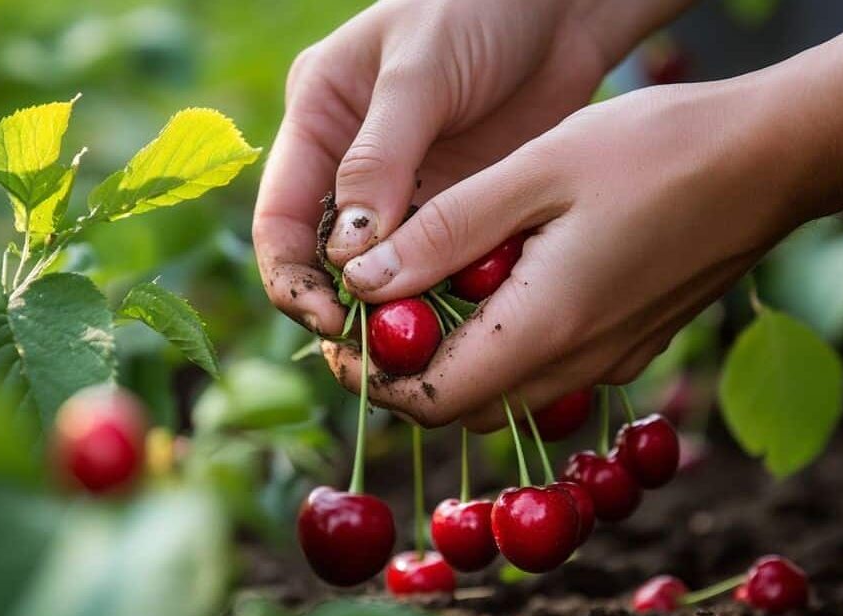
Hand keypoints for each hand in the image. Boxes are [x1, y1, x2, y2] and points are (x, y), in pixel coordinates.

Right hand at [253, 0, 691, 335]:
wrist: (561, 4)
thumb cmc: (478, 7)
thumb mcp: (419, 73)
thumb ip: (381, 157)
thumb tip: (350, 254)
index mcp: (318, 122)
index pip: (281, 220)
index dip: (292, 279)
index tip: (327, 319)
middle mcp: (352, 166)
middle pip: (326, 261)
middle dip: (340, 311)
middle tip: (375, 354)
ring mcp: (408, 193)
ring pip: (384, 274)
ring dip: (396, 315)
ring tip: (420, 351)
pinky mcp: (458, 209)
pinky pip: (439, 267)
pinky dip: (444, 299)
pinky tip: (463, 323)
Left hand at [323, 77, 806, 429]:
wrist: (777, 157)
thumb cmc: (659, 150)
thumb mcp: (536, 173)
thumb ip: (444, 232)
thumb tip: (365, 282)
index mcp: (546, 328)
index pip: (432, 399)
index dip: (375, 379)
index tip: (341, 337)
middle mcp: (579, 364)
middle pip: (465, 405)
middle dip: (408, 372)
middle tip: (374, 311)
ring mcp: (613, 360)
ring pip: (507, 389)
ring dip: (456, 356)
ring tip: (426, 286)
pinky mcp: (633, 341)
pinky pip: (550, 368)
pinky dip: (505, 342)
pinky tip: (499, 277)